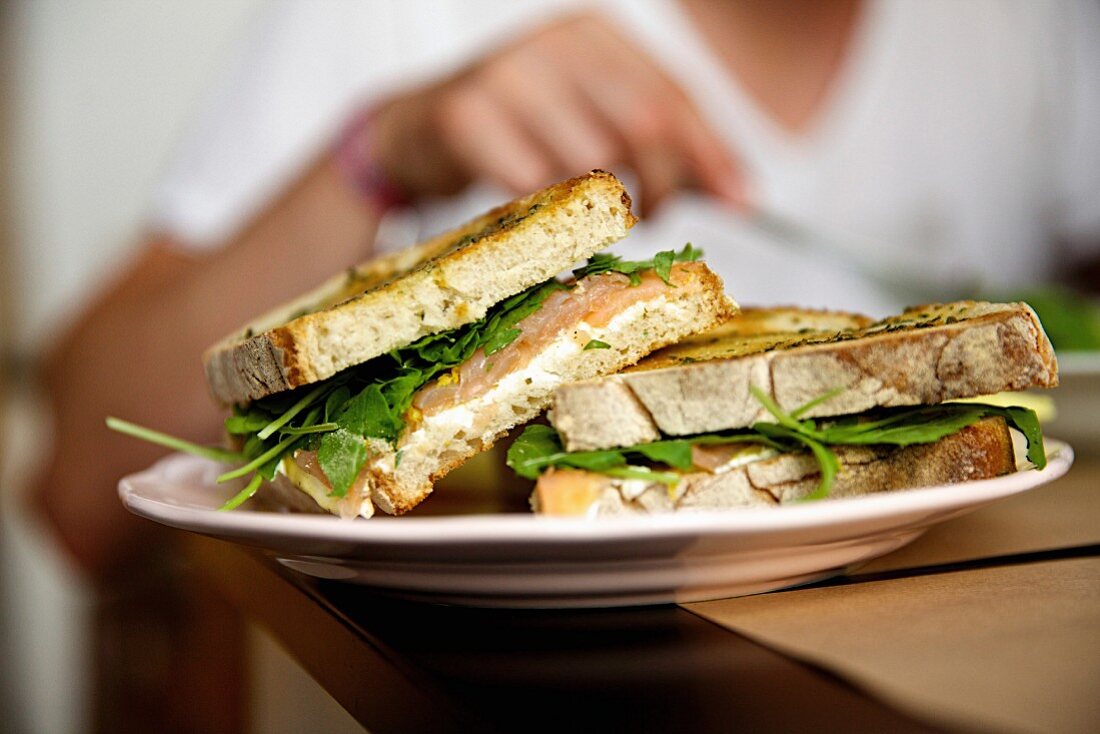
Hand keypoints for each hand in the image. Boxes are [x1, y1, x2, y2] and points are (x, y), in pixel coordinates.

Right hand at [369, 13, 745, 214]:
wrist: (417, 130)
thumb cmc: (518, 129)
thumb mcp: (594, 121)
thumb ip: (665, 149)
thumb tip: (742, 192)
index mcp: (596, 34)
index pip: (674, 95)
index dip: (711, 152)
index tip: (743, 201)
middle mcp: (555, 41)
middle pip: (642, 122)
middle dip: (663, 183)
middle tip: (660, 218)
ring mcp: (507, 73)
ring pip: (589, 158)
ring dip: (601, 205)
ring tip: (590, 213)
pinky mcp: (465, 114)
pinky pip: (531, 182)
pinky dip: (547, 210)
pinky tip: (542, 210)